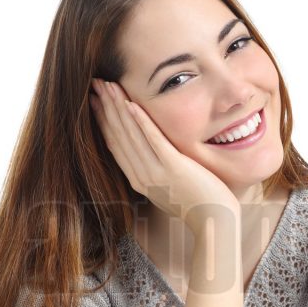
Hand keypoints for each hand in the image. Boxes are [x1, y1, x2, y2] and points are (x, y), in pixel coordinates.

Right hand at [89, 79, 240, 232]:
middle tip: (94, 84)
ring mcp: (156, 173)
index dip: (102, 120)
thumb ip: (155, 174)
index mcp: (138, 180)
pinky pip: (154, 141)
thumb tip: (150, 160)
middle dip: (105, 107)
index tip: (94, 100)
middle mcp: (142, 177)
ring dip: (118, 108)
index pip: (114, 144)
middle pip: (118, 135)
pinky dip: (141, 122)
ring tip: (108, 85)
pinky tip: (131, 104)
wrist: (214, 222)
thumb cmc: (197, 205)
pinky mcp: (174, 168)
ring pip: (131, 135)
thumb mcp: (168, 189)